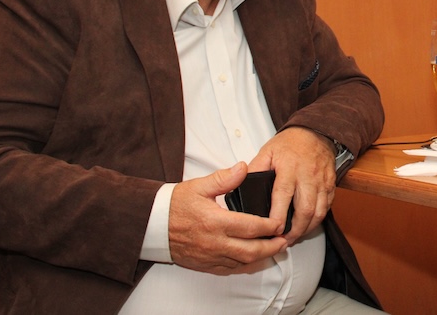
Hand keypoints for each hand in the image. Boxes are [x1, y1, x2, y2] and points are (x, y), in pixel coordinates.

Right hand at [169, 162, 287, 273]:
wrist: (152, 225)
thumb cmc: (175, 205)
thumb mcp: (199, 186)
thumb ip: (224, 178)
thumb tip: (243, 168)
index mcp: (215, 221)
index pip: (250, 227)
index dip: (269, 227)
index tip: (280, 223)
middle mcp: (214, 242)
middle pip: (251, 250)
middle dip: (271, 247)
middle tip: (284, 240)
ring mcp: (210, 256)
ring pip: (242, 262)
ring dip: (261, 257)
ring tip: (274, 248)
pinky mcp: (204, 264)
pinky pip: (229, 268)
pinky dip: (244, 264)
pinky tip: (253, 257)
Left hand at [248, 126, 338, 245]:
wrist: (316, 131)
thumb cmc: (290, 143)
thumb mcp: (267, 151)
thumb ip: (255, 169)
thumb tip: (239, 187)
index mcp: (289, 168)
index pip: (283, 195)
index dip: (278, 216)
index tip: (272, 230)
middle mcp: (308, 176)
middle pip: (305, 209)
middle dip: (295, 230)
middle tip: (283, 241)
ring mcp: (322, 181)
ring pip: (318, 211)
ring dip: (307, 228)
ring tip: (294, 237)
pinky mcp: (331, 184)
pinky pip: (327, 207)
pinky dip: (317, 220)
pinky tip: (307, 226)